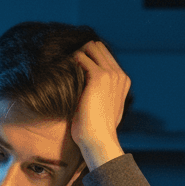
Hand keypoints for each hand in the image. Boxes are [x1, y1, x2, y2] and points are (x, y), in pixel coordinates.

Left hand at [71, 40, 128, 169]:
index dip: (87, 56)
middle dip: (81, 52)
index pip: (104, 55)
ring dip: (75, 55)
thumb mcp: (105, 107)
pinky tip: (62, 72)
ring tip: (62, 68)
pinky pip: (80, 56)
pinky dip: (70, 61)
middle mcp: (119, 74)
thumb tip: (93, 90)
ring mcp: (110, 74)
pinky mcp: (98, 76)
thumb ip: (104, 93)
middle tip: (65, 64)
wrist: (98, 139)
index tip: (72, 64)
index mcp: (123, 80)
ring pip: (90, 47)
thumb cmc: (97, 129)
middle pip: (97, 46)